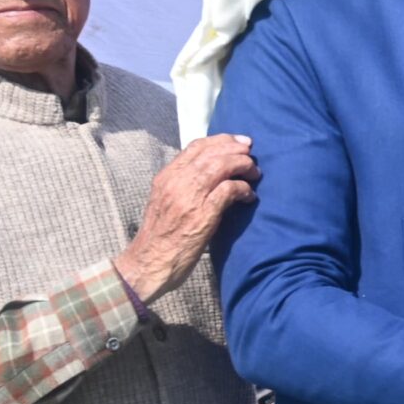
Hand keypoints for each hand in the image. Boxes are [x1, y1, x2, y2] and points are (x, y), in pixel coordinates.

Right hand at [117, 135, 258, 298]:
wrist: (149, 262)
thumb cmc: (159, 236)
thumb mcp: (164, 201)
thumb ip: (181, 185)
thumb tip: (207, 174)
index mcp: (166, 177)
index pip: (195, 147)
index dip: (220, 140)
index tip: (237, 143)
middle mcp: (176, 181)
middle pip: (212, 152)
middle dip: (236, 149)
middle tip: (251, 154)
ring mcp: (189, 197)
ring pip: (221, 165)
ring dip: (243, 165)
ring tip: (254, 173)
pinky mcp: (203, 214)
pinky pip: (229, 190)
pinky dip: (243, 189)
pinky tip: (249, 196)